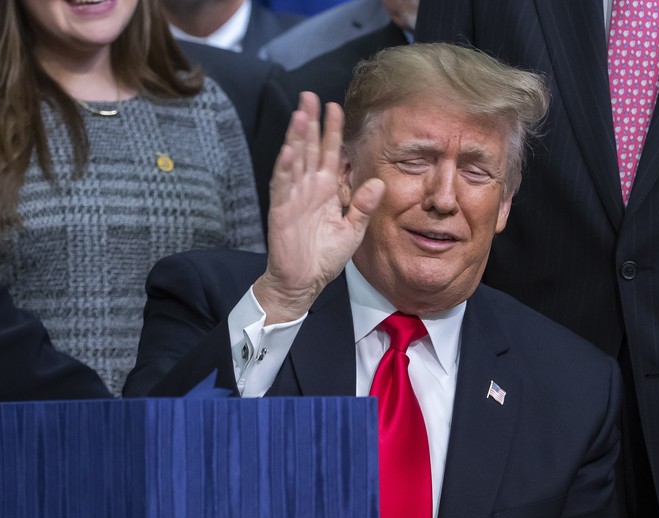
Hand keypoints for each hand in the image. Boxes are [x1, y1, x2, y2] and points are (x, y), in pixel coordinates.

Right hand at [253, 92, 383, 323]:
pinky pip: (282, 185)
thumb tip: (377, 182)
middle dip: (311, 122)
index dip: (332, 131)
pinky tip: (288, 150)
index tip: (334, 106)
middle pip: (309, 148)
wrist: (304, 281)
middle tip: (310, 96)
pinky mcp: (281, 210)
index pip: (330, 153)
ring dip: (296, 138)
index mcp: (327, 189)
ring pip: (294, 160)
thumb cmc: (327, 256)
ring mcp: (293, 196)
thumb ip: (363, 206)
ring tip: (301, 115)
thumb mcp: (353, 230)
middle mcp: (309, 187)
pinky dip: (284, 168)